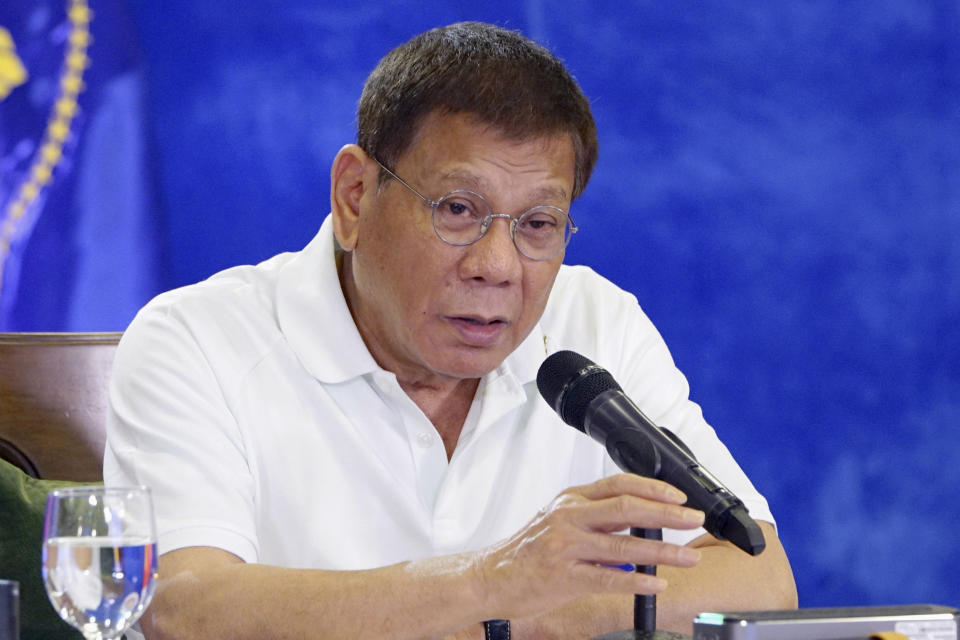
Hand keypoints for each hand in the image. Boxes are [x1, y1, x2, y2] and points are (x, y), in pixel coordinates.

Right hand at [471, 473, 704, 619]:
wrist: (492, 577)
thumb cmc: (527, 552)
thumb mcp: (559, 523)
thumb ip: (597, 519)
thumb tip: (638, 519)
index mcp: (570, 501)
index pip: (618, 484)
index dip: (652, 488)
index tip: (679, 496)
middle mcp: (568, 517)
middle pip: (626, 507)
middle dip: (667, 514)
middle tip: (694, 520)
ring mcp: (565, 546)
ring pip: (623, 544)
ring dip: (662, 550)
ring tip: (688, 556)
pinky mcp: (563, 576)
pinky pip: (607, 577)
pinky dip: (636, 581)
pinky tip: (656, 584)